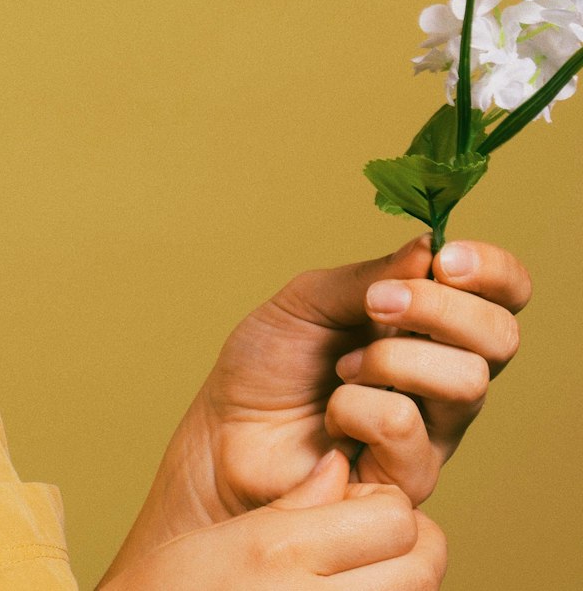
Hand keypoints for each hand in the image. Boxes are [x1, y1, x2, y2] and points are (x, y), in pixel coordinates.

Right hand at [99, 450, 446, 589]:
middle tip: (368, 544)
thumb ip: (296, 505)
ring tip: (356, 574)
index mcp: (284, 553)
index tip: (355, 509)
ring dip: (400, 582)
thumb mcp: (227, 540)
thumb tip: (339, 467)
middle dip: (408, 545)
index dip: (381, 507)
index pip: (395, 516)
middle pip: (424, 562)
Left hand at [106, 234, 528, 566]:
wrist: (223, 432)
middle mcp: (444, 374)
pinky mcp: (408, 477)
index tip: (448, 257)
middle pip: (500, 338)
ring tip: (342, 366)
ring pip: (465, 381)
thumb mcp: (309, 298)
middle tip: (380, 303)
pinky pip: (405, 425)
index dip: (494, 271)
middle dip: (441, 307)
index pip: (503, 295)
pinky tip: (332, 414)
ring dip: (391, 358)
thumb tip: (430, 248)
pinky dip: (357, 406)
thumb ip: (370, 276)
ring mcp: (433, 430)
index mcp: (429, 323)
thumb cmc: (267, 365)